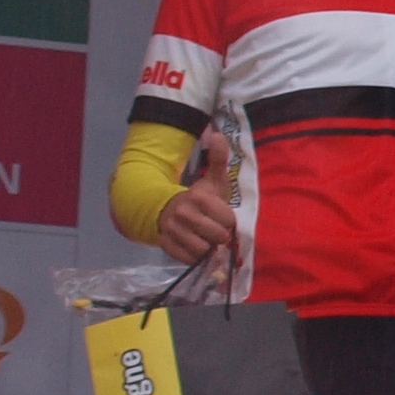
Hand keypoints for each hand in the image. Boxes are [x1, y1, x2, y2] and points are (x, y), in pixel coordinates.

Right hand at [156, 132, 240, 266]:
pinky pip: (189, 260)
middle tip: (214, 229)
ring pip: (204, 251)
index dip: (228, 221)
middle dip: (220, 235)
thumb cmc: (199, 198)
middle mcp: (184, 214)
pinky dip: (195, 257)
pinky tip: (194, 246)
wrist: (166, 210)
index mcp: (199, 197)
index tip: (222, 217)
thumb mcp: (212, 180)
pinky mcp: (166, 246)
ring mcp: (173, 231)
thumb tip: (218, 134)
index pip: (228, 220)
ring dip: (208, 247)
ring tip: (204, 238)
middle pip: (218, 237)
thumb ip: (218, 160)